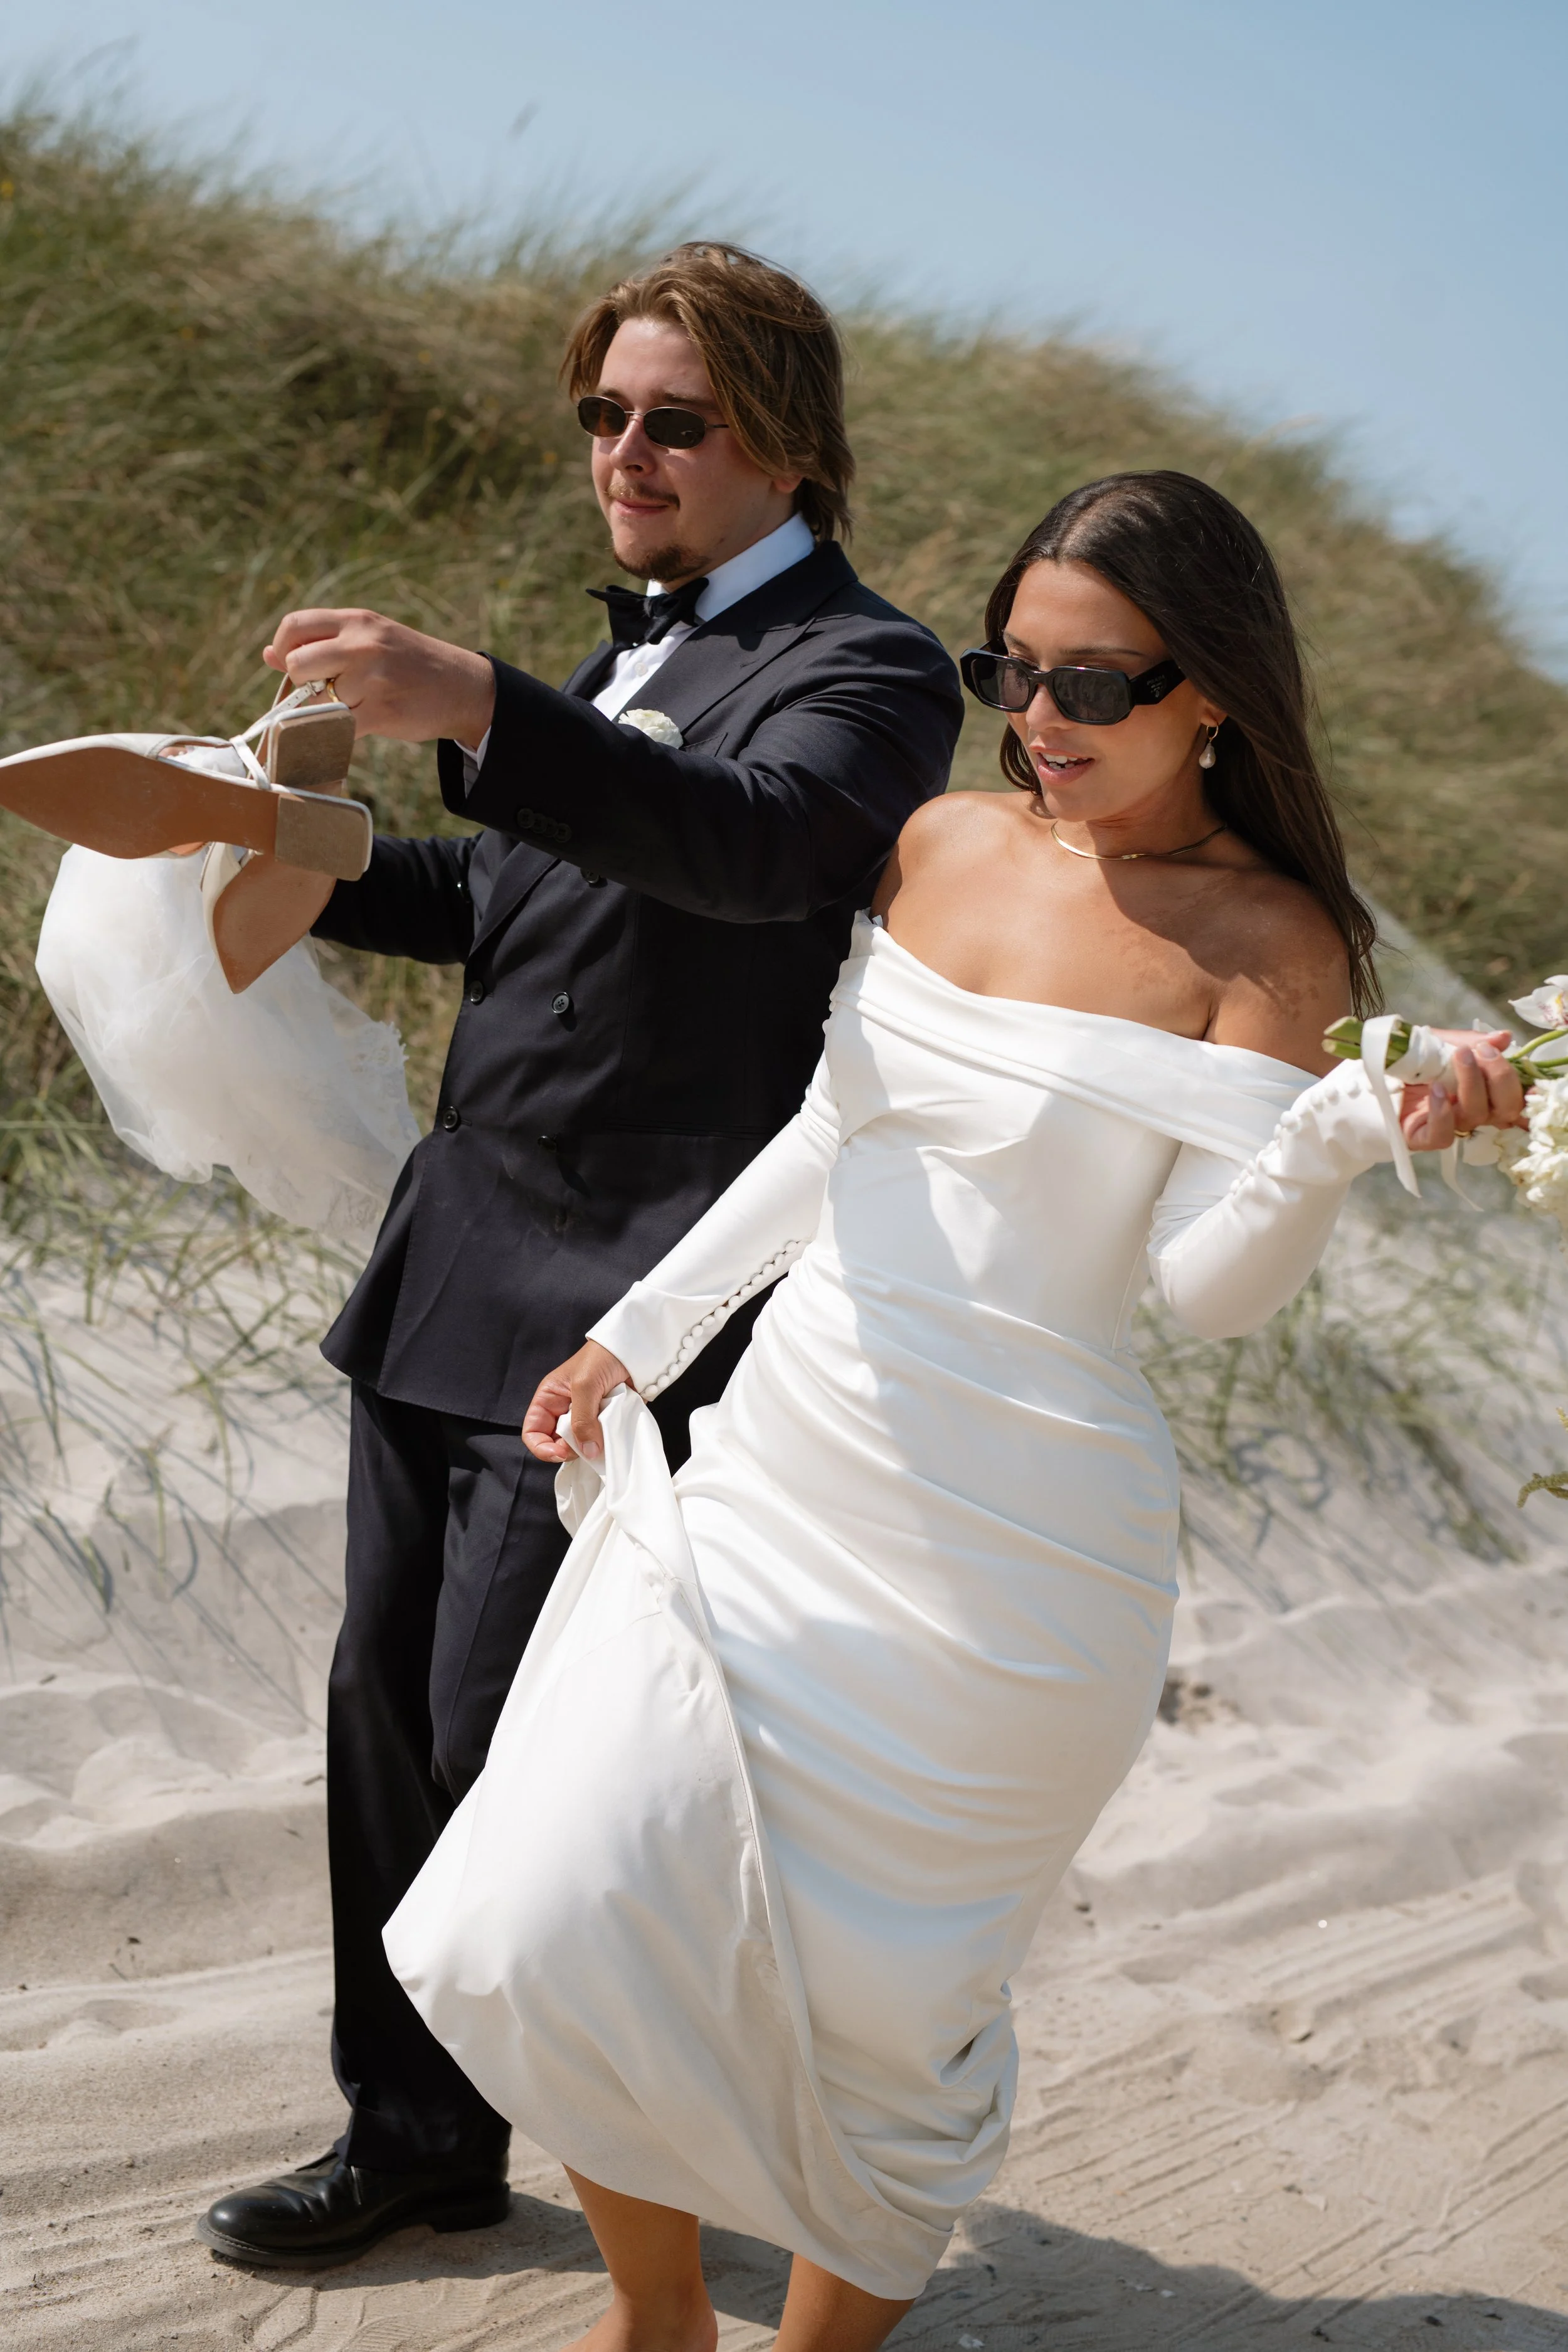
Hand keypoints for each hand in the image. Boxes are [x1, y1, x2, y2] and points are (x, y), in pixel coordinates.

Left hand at [263, 608, 496, 744]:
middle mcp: (362, 644)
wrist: (462, 687)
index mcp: (356, 621)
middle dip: (303, 684)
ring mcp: (373, 678)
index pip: (295, 626)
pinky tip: (361, 723)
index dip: (283, 649)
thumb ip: (322, 642)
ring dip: (326, 710)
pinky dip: (339, 731)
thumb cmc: (409, 663)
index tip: (292, 666)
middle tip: (325, 691)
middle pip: (299, 664)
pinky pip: (338, 727)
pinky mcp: (381, 712)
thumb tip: (267, 655)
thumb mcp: (370, 637)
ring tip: (353, 706)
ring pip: (317, 701)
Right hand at [521, 1340, 632, 1463]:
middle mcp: (564, 1411)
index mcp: (549, 1399)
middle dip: (570, 1449)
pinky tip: (613, 1433)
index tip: (561, 1453)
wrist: (635, 1350)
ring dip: (591, 1446)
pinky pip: (601, 1441)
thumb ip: (582, 1420)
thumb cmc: (602, 1357)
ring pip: (581, 1445)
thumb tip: (588, 1452)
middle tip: (588, 1443)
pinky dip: (606, 1442)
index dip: (542, 1447)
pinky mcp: (604, 1421)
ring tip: (603, 1433)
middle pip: (557, 1443)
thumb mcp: (585, 1386)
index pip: (533, 1432)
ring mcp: (585, 1417)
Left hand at [1400, 1028, 1526, 1152]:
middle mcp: (1472, 1111)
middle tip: (1481, 1052)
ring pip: (1476, 1116)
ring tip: (1459, 1057)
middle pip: (1505, 1108)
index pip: (1515, 1095)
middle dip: (1501, 1077)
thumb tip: (1503, 1037)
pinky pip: (1443, 1135)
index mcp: (1483, 1090)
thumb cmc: (1410, 1059)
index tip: (1506, 1057)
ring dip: (1472, 1084)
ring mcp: (1449, 1125)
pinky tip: (1437, 1090)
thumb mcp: (1440, 1041)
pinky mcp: (1423, 1137)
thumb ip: (1470, 1041)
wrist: (1368, 1073)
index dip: (1521, 1084)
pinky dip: (1443, 1112)